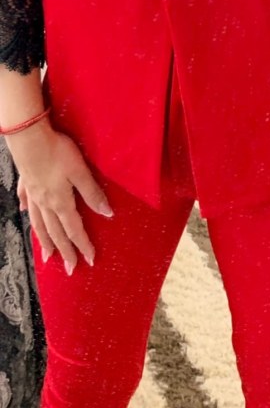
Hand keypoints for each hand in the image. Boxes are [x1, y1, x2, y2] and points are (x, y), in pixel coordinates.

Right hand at [10, 120, 112, 273]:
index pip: (74, 229)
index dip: (83, 246)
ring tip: (46, 256)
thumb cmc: (58, 152)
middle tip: (70, 269)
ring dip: (45, 241)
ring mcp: (33, 195)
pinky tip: (24, 215)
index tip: (90, 261)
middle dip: (64, 252)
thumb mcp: (81, 172)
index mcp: (60, 202)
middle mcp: (44, 203)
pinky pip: (27, 205)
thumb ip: (93, 193)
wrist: (29, 137)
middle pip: (56, 233)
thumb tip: (107, 214)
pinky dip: (28, 214)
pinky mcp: (26, 183)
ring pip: (39, 224)